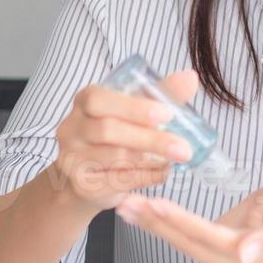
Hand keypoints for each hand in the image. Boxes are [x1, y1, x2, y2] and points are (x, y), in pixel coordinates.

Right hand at [46, 71, 201, 210]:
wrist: (83, 178)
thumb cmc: (114, 136)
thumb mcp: (133, 111)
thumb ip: (158, 95)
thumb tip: (190, 78)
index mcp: (84, 101)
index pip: (99, 99)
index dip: (132, 107)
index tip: (166, 114)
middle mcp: (72, 129)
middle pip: (108, 131)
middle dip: (150, 139)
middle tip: (183, 148)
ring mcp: (73, 159)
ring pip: (115, 158)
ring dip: (151, 159)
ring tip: (177, 158)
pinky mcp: (83, 185)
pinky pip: (118, 181)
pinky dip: (146, 177)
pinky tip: (162, 172)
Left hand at [115, 174, 262, 262]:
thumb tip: (246, 258)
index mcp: (247, 255)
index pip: (206, 236)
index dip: (179, 221)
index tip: (155, 203)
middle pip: (186, 242)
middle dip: (156, 222)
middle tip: (127, 202)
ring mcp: (218, 259)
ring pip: (179, 241)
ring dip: (152, 223)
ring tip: (126, 205)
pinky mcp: (210, 249)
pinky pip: (181, 236)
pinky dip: (159, 223)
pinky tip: (140, 211)